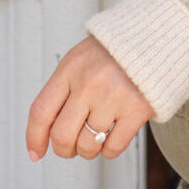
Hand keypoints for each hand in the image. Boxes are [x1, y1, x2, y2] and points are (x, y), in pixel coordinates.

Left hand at [25, 37, 153, 162]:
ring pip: (88, 145)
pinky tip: (110, 139)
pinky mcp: (137, 110)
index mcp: (70, 69)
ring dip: (87, 151)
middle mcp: (89, 83)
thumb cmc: (114, 51)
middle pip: (62, 135)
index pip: (41, 112)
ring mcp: (114, 98)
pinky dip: (108, 151)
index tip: (36, 152)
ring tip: (93, 140)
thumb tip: (47, 130)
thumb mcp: (79, 60)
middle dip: (63, 150)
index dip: (34, 138)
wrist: (154, 36)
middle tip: (69, 148)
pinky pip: (113, 147)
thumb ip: (63, 90)